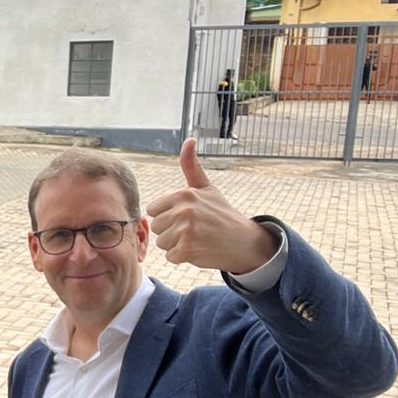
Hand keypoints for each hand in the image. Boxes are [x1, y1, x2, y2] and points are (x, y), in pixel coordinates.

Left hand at [144, 139, 278, 274]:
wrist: (244, 241)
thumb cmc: (221, 214)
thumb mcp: (206, 187)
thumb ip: (191, 166)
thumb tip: (189, 139)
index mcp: (184, 194)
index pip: (153, 210)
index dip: (167, 216)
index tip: (185, 217)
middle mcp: (184, 210)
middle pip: (156, 227)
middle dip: (170, 232)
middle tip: (193, 230)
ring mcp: (186, 230)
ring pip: (162, 243)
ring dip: (176, 245)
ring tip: (196, 239)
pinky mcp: (189, 249)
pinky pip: (171, 257)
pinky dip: (182, 257)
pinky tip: (199, 249)